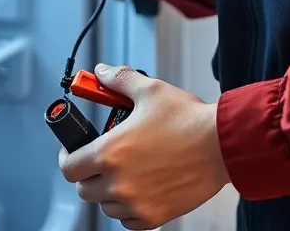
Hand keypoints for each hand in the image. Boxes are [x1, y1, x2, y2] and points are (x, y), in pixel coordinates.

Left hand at [59, 65, 229, 229]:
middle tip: (102, 157)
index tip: (74, 150)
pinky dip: (128, 207)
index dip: (68, 156)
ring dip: (109, 190)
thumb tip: (101, 73)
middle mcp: (118, 183)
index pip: (69, 167)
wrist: (221, 145)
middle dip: (88, 172)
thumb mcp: (149, 89)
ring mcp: (136, 204)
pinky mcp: (154, 217)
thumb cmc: (187, 120)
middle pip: (84, 189)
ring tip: (126, 169)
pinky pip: (128, 220)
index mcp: (110, 153)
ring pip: (106, 206)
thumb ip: (119, 80)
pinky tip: (140, 187)